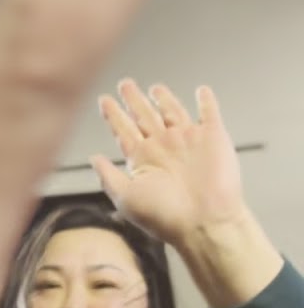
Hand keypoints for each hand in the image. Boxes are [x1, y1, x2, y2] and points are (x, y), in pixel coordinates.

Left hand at [92, 79, 244, 247]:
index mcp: (143, 160)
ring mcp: (188, 141)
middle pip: (145, 116)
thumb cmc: (165, 217)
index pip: (124, 131)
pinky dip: (206, 101)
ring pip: (173, 111)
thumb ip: (108, 177)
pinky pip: (209, 113)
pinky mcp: (213, 137)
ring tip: (155, 88)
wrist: (204, 222)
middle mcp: (164, 148)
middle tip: (125, 85)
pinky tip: (201, 91)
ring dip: (164, 98)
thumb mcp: (126, 197)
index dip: (113, 115)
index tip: (103, 101)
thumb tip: (94, 159)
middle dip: (134, 100)